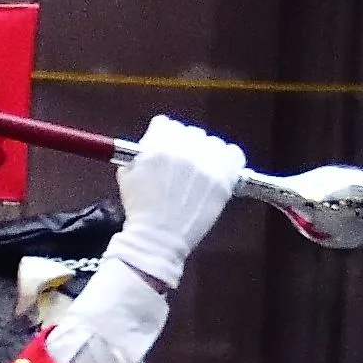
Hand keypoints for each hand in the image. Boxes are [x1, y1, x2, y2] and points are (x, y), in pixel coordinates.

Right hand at [112, 116, 247, 279]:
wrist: (158, 238)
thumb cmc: (141, 210)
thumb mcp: (128, 174)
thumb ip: (141, 152)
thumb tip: (153, 141)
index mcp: (157, 147)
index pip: (165, 124)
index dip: (163, 136)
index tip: (164, 146)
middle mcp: (184, 152)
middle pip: (189, 132)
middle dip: (184, 145)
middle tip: (180, 164)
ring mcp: (206, 165)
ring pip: (212, 142)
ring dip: (205, 153)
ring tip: (198, 170)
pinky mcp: (224, 179)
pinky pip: (234, 154)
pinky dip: (227, 159)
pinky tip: (217, 169)